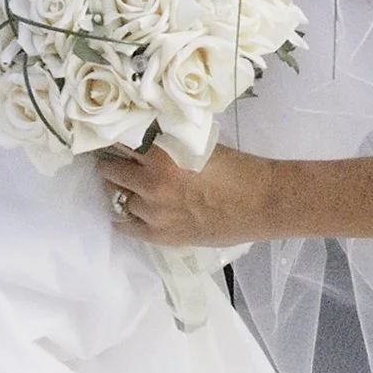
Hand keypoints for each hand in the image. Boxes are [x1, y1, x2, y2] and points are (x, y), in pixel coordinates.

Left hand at [98, 143, 274, 245]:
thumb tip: (145, 137)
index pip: (120, 143)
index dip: (115, 139)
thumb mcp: (196, 144)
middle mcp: (150, 184)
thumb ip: (167, 143)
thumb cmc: (235, 167)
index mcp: (160, 155)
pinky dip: (123, 217)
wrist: (261, 203)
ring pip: (118, 198)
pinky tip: (122, 212)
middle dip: (111, 163)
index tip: (112, 137)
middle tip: (113, 159)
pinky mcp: (162, 236)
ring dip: (120, 189)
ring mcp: (154, 213)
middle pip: (112, 171)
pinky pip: (128, 227)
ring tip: (124, 184)